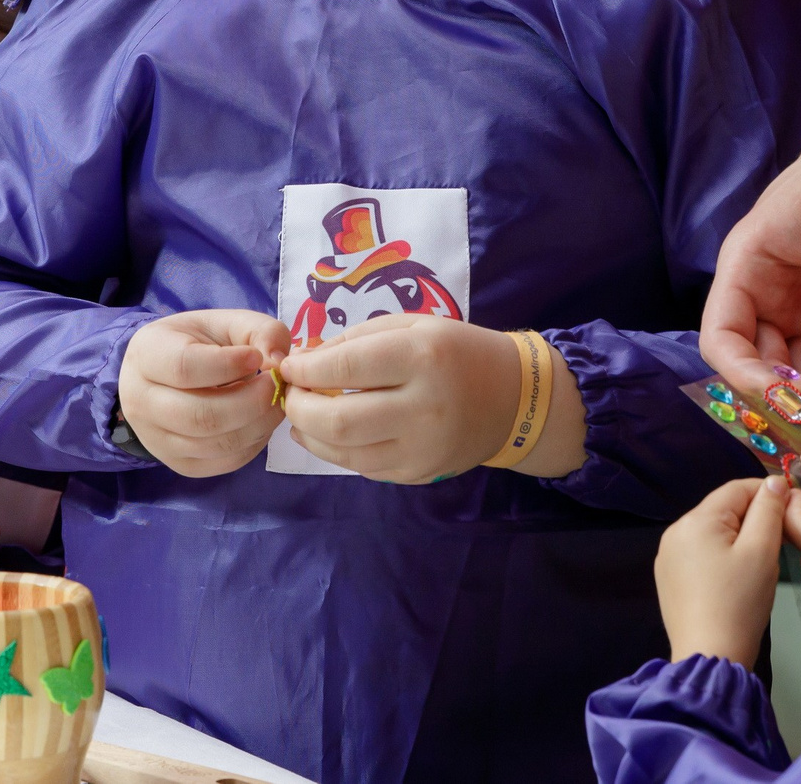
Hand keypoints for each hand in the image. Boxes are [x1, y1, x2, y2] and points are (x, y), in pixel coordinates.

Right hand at [117, 309, 289, 476]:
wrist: (164, 377)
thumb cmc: (197, 344)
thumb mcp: (223, 323)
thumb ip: (257, 330)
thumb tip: (278, 360)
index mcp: (147, 356)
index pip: (184, 368)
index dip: (227, 365)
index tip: (258, 358)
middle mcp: (141, 402)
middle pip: (201, 416)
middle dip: (251, 402)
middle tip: (276, 385)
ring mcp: (157, 440)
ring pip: (215, 444)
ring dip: (258, 425)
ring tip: (274, 402)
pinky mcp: (180, 464)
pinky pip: (224, 462)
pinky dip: (253, 444)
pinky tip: (261, 421)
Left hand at [276, 316, 544, 482]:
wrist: (513, 398)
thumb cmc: (457, 351)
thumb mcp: (412, 326)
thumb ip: (356, 340)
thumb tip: (304, 361)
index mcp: (421, 358)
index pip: (344, 368)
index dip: (305, 369)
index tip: (288, 366)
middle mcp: (423, 408)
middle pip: (339, 420)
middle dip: (300, 408)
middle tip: (290, 396)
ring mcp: (423, 448)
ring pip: (346, 453)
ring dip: (311, 435)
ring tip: (301, 417)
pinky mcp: (420, 473)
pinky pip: (364, 467)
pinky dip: (339, 452)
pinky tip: (332, 434)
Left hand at [656, 476, 789, 664]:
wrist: (710, 656)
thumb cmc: (740, 602)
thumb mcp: (761, 551)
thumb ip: (768, 510)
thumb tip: (775, 482)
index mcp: (695, 520)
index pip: (737, 489)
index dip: (768, 492)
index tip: (794, 507)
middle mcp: (675, 531)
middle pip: (723, 510)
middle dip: (754, 518)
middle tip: (782, 540)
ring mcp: (668, 557)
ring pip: (713, 533)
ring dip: (739, 538)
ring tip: (762, 561)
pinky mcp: (669, 579)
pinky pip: (701, 554)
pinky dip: (722, 556)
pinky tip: (737, 578)